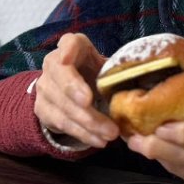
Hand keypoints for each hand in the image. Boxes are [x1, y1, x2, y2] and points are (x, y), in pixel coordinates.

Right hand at [33, 33, 118, 148]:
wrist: (72, 89)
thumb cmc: (95, 73)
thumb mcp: (106, 66)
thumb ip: (117, 70)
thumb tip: (141, 80)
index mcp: (74, 46)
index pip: (68, 43)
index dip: (67, 50)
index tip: (67, 59)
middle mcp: (53, 63)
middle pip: (62, 77)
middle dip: (76, 93)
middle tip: (93, 104)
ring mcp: (45, 87)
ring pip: (63, 105)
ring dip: (88, 122)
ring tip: (111, 133)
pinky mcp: (42, 109)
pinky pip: (62, 123)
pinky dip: (82, 134)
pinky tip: (99, 140)